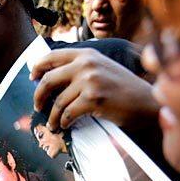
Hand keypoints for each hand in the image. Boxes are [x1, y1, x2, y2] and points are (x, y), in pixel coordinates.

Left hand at [31, 48, 159, 130]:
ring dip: (52, 116)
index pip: (52, 56)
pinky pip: (68, 114)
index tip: (32, 78)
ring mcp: (90, 80)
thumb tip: (52, 81)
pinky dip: (63, 122)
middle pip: (48, 79)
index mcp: (86, 54)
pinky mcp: (93, 98)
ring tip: (52, 123)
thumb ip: (80, 69)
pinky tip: (64, 126)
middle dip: (38, 96)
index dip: (38, 68)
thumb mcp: (102, 69)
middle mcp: (86, 64)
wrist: (147, 102)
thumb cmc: (124, 89)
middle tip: (37, 106)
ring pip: (58, 101)